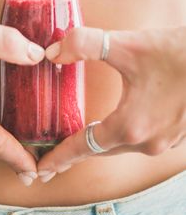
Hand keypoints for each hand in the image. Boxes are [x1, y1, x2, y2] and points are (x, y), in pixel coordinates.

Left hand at [37, 26, 185, 180]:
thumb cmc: (177, 52)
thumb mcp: (127, 44)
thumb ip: (84, 44)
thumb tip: (53, 53)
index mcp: (130, 126)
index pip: (83, 147)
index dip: (59, 158)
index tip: (41, 170)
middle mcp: (148, 142)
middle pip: (102, 150)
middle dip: (77, 153)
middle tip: (55, 158)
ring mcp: (167, 141)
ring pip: (123, 146)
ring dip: (101, 143)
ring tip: (83, 139)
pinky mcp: (179, 134)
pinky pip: (143, 141)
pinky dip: (124, 136)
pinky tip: (119, 126)